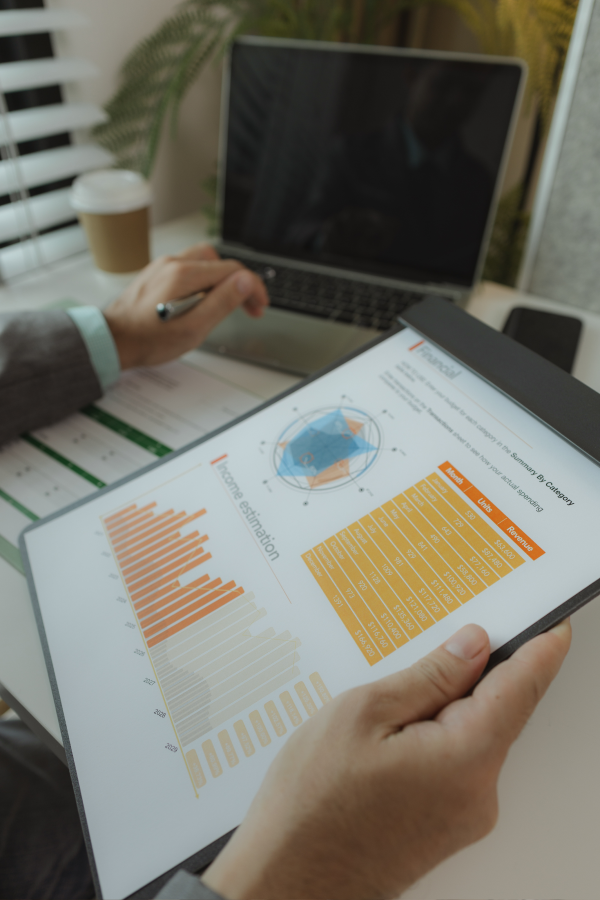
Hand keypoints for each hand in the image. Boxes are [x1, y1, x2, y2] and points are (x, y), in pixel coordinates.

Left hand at [103, 244, 268, 368]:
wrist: (112, 341)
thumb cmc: (148, 340)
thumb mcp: (193, 328)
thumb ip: (222, 302)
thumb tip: (245, 281)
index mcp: (184, 275)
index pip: (232, 270)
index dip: (252, 288)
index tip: (259, 306)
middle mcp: (172, 264)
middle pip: (219, 261)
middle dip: (238, 282)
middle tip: (247, 306)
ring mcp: (162, 267)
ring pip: (203, 263)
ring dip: (220, 280)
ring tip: (226, 305)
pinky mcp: (156, 275)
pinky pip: (187, 269)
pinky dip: (203, 282)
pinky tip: (201, 302)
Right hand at [203, 621, 570, 899]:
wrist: (290, 880)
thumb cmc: (313, 804)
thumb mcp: (363, 714)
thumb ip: (428, 677)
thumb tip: (474, 645)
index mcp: (464, 758)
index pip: (521, 689)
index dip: (541, 649)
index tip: (554, 622)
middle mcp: (478, 793)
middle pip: (499, 711)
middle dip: (478, 672)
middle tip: (446, 635)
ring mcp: (465, 815)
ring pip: (474, 737)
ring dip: (450, 705)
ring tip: (395, 692)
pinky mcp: (447, 825)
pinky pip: (458, 763)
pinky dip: (440, 735)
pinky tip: (396, 728)